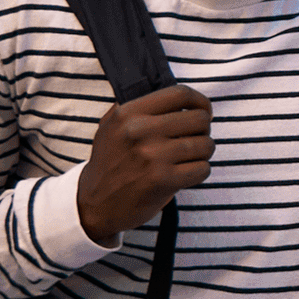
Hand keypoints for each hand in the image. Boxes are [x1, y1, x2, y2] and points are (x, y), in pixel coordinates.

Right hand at [77, 83, 212, 240]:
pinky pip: (203, 169)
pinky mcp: (163, 180)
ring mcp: (152, 156)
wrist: (94, 204)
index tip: (204, 111)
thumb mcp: (111, 126)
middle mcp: (140, 131)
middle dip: (204, 130)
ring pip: (205, 144)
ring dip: (204, 152)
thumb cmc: (109, 163)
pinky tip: (187, 173)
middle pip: (199, 119)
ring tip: (190, 158)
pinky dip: (200, 171)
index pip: (180, 94)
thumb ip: (138, 106)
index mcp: (129, 113)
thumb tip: (176, 97)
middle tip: (195, 138)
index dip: (201, 102)